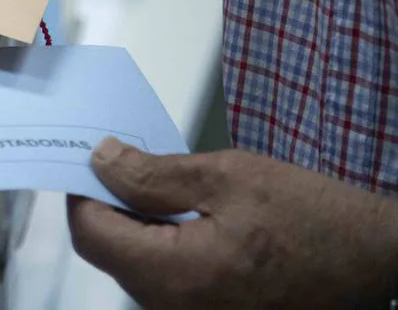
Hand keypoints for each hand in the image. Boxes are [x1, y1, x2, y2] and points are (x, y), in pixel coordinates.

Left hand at [69, 139, 397, 307]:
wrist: (375, 259)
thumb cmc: (313, 218)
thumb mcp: (228, 176)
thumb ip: (154, 174)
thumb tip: (101, 162)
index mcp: (175, 275)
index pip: (91, 233)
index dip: (82, 190)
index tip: (90, 157)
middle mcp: (175, 308)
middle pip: (110, 252)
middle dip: (109, 204)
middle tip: (125, 161)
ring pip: (136, 266)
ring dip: (137, 224)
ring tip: (161, 184)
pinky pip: (165, 280)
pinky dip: (162, 244)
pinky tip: (184, 215)